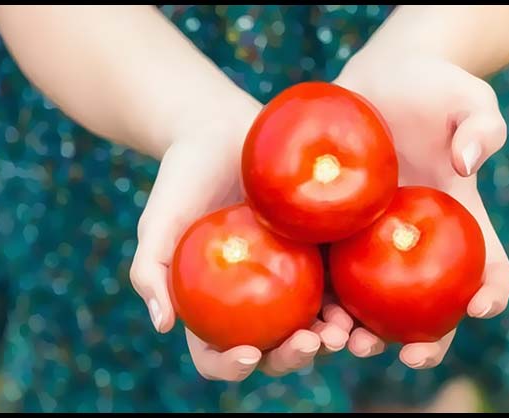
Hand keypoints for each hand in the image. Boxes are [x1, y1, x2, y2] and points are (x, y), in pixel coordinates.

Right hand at [128, 96, 350, 380]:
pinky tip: (358, 303)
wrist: (223, 130)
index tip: (247, 353)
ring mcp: (290, 279)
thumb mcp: (158, 221)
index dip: (231, 365)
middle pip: (273, 348)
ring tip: (340, 332)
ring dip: (330, 339)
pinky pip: (338, 285)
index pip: (216, 352)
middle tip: (307, 344)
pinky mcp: (321, 253)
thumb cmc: (183, 177)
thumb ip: (150, 270)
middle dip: (291, 357)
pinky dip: (350, 303)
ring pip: (313, 325)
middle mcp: (253, 300)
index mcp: (212, 305)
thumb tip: (163, 325)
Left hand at [332, 53, 508, 368]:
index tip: (479, 306)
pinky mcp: (338, 231)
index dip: (492, 294)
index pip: (490, 267)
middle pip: (432, 306)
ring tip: (346, 341)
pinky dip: (324, 301)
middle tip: (403, 354)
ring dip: (366, 333)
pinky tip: (307, 312)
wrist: (382, 77)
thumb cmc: (434, 85)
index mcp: (461, 220)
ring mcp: (378, 241)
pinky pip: (332, 273)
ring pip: (377, 304)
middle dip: (424, 341)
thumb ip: (481, 125)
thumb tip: (467, 164)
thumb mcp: (467, 96)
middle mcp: (422, 242)